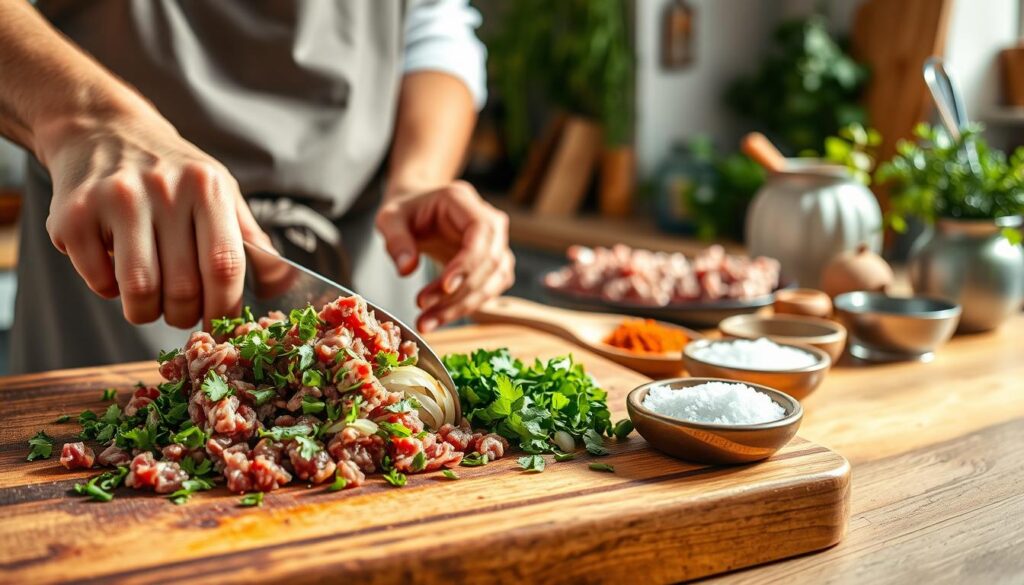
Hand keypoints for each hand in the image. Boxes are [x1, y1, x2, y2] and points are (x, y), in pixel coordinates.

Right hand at [37, 106, 273, 327]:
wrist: (101, 129)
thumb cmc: (172, 172)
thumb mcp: (220, 191)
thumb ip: (252, 240)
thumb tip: (284, 285)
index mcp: (207, 186)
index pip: (224, 266)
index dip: (226, 308)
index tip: (222, 324)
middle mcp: (163, 189)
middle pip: (182, 288)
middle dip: (185, 315)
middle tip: (182, 311)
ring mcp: (115, 200)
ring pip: (140, 291)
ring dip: (147, 313)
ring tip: (150, 302)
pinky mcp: (72, 216)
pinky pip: (99, 282)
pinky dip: (110, 292)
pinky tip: (116, 270)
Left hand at [375, 181, 513, 331]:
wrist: (417, 212)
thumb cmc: (406, 212)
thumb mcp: (389, 218)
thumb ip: (396, 240)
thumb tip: (407, 269)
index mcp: (464, 201)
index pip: (481, 232)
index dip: (468, 262)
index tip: (445, 287)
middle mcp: (489, 222)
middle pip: (490, 262)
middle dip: (458, 293)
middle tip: (424, 310)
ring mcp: (496, 244)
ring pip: (493, 282)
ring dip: (462, 306)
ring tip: (427, 321)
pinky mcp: (493, 266)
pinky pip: (488, 291)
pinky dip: (465, 307)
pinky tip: (439, 316)